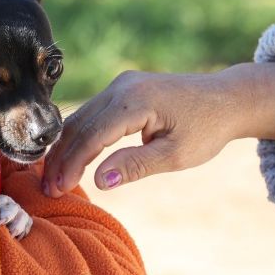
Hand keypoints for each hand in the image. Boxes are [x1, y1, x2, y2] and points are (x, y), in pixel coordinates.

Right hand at [42, 63, 274, 195]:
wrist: (227, 99)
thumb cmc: (206, 129)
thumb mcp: (175, 155)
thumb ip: (135, 165)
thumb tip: (99, 181)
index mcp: (136, 100)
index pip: (92, 136)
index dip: (72, 164)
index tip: (58, 190)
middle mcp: (122, 86)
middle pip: (79, 125)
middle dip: (60, 159)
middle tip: (47, 190)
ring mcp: (120, 84)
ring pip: (80, 118)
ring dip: (65, 149)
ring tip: (53, 179)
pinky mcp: (121, 89)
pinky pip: (91, 114)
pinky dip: (78, 137)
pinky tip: (68, 159)